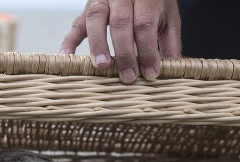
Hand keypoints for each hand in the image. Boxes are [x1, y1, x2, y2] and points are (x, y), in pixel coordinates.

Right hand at [60, 0, 181, 83]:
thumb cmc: (153, 2)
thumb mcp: (167, 16)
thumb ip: (169, 41)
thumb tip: (172, 68)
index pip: (144, 24)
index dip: (147, 50)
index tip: (151, 72)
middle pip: (121, 23)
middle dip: (125, 53)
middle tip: (128, 77)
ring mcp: (100, 0)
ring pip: (96, 19)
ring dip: (98, 45)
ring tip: (103, 67)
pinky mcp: (85, 9)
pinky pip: (75, 24)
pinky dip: (69, 42)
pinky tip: (66, 57)